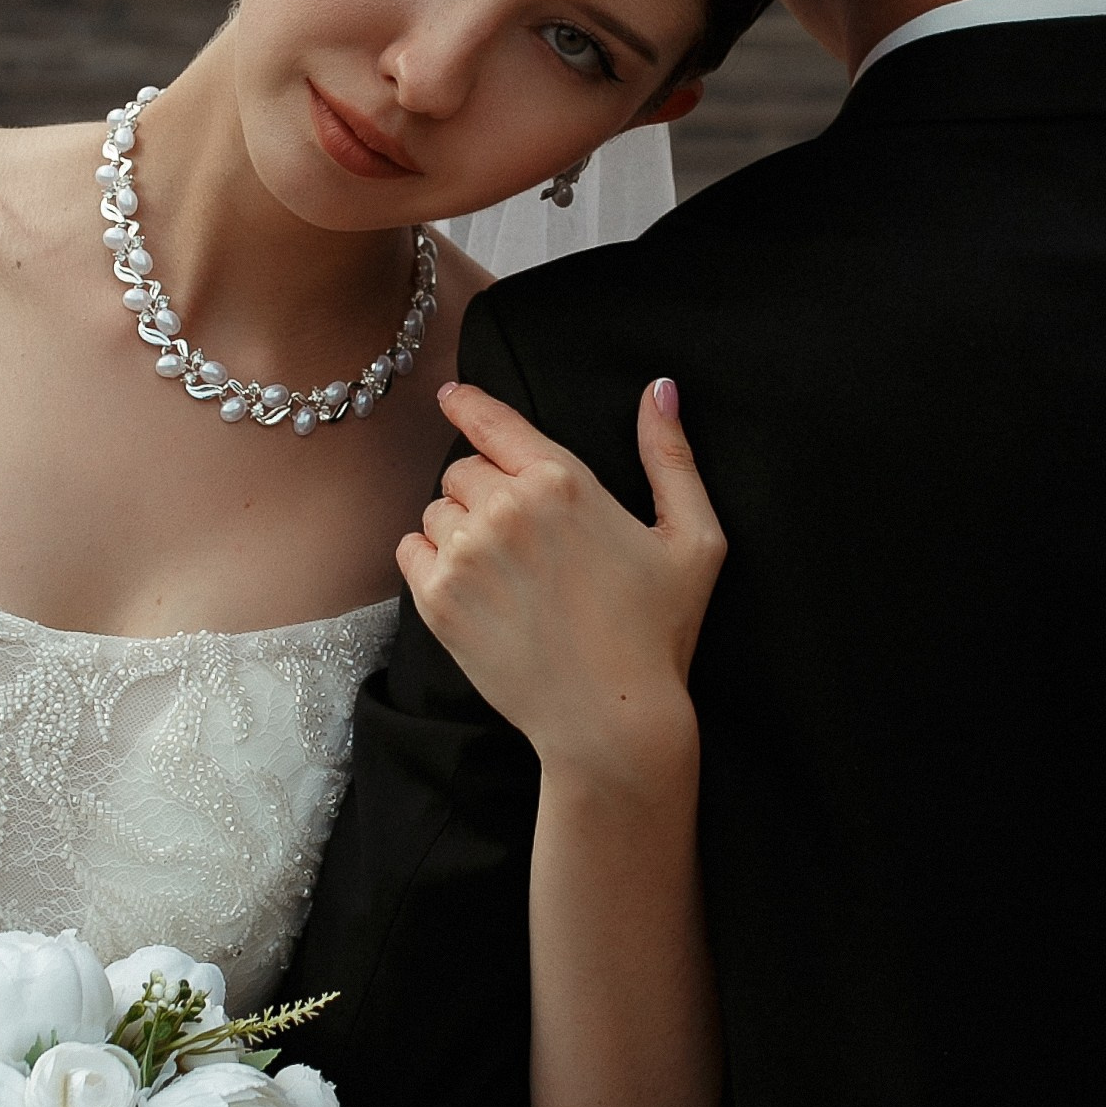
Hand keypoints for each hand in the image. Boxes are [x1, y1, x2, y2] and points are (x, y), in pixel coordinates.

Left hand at [400, 379, 723, 790]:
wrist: (611, 718)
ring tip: (505, 573)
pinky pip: (411, 550)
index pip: (495, 422)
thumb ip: (672, 456)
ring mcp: (466, 554)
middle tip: (522, 538)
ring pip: (437, 510)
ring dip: (459, 529)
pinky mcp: (438, 600)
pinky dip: (432, 562)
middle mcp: (506, 508)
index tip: (450, 396)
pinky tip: (474, 590)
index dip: (468, 404)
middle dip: (485, 490)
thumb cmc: (658, 632)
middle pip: (463, 469)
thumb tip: (659, 388)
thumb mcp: (694, 539)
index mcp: (564, 481)